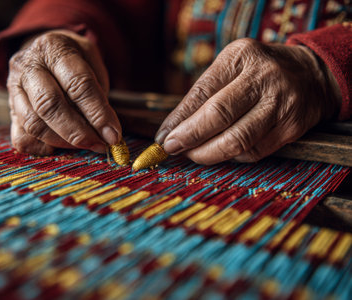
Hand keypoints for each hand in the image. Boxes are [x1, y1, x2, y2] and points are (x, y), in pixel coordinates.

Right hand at [7, 30, 120, 155]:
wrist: (44, 55)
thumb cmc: (74, 63)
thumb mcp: (92, 64)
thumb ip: (98, 95)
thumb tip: (106, 133)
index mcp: (54, 47)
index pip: (78, 84)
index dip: (97, 113)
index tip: (113, 135)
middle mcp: (28, 65)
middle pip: (50, 105)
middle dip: (78, 132)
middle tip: (98, 144)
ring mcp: (13, 87)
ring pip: (34, 123)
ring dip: (63, 141)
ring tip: (85, 144)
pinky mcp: (9, 109)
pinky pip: (22, 138)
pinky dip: (43, 148)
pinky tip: (61, 146)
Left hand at [156, 38, 339, 164]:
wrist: (311, 76)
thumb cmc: (258, 72)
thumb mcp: (231, 68)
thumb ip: (204, 93)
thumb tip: (173, 128)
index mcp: (241, 57)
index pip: (202, 92)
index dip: (179, 119)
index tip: (163, 137)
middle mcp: (264, 78)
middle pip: (219, 115)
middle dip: (189, 137)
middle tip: (172, 148)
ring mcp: (281, 104)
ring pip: (237, 140)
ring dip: (207, 153)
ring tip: (192, 154)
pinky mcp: (292, 128)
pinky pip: (253, 152)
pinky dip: (231, 156)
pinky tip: (221, 152)